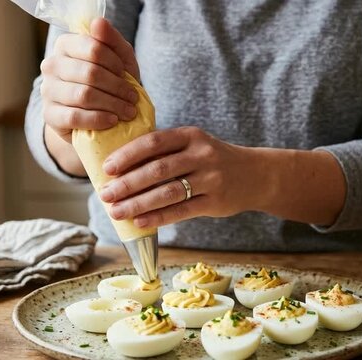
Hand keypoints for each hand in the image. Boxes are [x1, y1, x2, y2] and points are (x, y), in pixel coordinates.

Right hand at [40, 18, 140, 142]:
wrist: (96, 117)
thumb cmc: (109, 83)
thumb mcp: (118, 59)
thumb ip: (112, 40)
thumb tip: (98, 22)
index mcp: (65, 45)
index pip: (93, 48)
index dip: (114, 63)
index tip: (125, 74)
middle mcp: (51, 65)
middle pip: (90, 73)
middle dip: (117, 87)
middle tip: (132, 98)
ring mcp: (48, 90)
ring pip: (83, 95)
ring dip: (112, 105)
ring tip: (128, 112)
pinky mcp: (49, 115)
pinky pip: (74, 116)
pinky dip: (98, 119)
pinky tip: (112, 120)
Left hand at [98, 127, 262, 227]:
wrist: (256, 175)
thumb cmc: (213, 160)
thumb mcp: (194, 145)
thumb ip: (165, 151)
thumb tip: (120, 168)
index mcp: (191, 136)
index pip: (154, 143)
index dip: (128, 155)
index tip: (107, 168)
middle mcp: (201, 155)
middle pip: (158, 169)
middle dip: (127, 183)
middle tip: (105, 194)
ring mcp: (211, 179)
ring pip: (168, 193)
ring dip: (138, 204)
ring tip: (116, 212)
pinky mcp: (215, 202)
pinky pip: (181, 211)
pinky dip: (158, 218)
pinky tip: (139, 222)